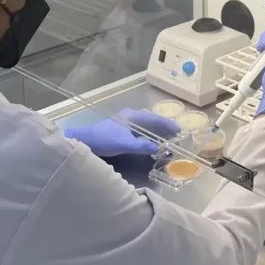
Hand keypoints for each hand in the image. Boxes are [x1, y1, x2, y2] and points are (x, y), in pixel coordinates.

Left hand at [64, 108, 179, 156]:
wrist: (85, 141)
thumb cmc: (105, 140)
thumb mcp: (125, 144)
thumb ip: (142, 146)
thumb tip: (158, 148)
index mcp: (133, 116)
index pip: (155, 119)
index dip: (168, 125)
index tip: (179, 131)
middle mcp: (130, 117)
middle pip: (152, 121)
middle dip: (164, 129)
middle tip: (176, 137)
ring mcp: (125, 123)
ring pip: (146, 127)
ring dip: (157, 133)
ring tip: (167, 140)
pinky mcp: (121, 130)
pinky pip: (140, 131)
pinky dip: (148, 136)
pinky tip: (151, 143)